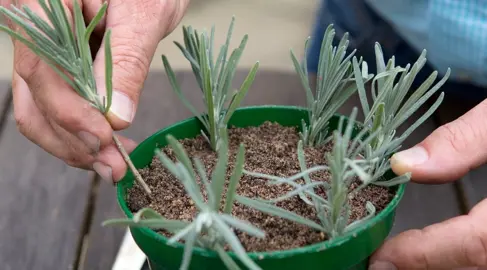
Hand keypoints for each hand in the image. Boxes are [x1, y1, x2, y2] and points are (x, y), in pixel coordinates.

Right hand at [4, 0, 188, 182]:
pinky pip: (57, 104)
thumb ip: (127, 63)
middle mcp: (30, 29)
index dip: (69, 114)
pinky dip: (79, 130)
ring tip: (112, 163)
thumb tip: (116, 118)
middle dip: (74, 140)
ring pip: (40, 109)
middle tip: (113, 167)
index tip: (104, 141)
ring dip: (75, 143)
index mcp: (42, 3)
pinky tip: (106, 145)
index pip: (41, 69)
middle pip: (35, 98)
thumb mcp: (143, 16)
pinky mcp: (56, 66)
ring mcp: (39, 49)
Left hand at [369, 100, 486, 268]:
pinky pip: (485, 255)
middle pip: (475, 264)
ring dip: (439, 265)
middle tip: (380, 262)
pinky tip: (430, 252)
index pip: (477, 244)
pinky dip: (455, 257)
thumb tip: (404, 164)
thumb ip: (461, 140)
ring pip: (480, 265)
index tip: (381, 260)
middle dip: (424, 267)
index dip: (425, 256)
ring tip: (396, 259)